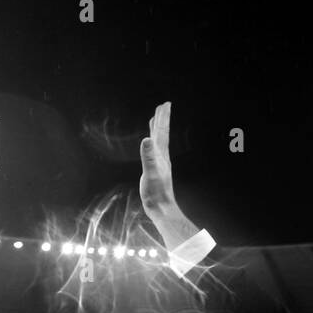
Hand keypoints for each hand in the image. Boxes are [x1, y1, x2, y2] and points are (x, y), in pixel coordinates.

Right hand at [139, 101, 200, 247]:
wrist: (160, 207)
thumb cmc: (155, 193)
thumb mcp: (150, 173)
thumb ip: (148, 157)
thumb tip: (147, 139)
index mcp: (160, 155)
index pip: (161, 132)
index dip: (162, 118)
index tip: (165, 105)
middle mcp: (161, 156)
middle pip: (162, 134)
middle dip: (162, 119)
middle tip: (163, 106)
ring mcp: (159, 162)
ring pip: (158, 141)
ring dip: (157, 129)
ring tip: (156, 119)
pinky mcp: (154, 169)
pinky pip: (153, 151)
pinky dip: (152, 142)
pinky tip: (150, 143)